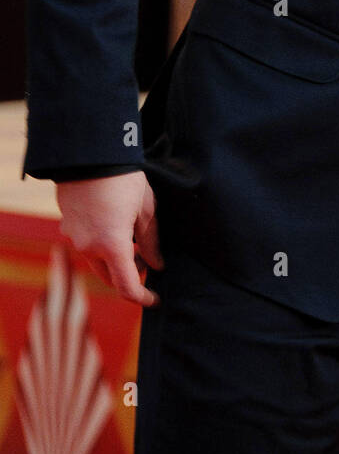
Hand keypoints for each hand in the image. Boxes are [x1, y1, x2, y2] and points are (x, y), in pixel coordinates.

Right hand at [56, 171, 162, 306]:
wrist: (89, 154)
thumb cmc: (124, 179)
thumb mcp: (146, 209)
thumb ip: (150, 241)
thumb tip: (156, 265)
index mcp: (112, 246)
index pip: (127, 287)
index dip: (143, 298)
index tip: (155, 299)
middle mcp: (89, 247)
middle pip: (110, 277)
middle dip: (130, 275)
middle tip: (147, 261)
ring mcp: (74, 237)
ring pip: (97, 260)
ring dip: (115, 259)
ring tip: (133, 238)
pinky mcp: (67, 225)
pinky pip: (86, 243)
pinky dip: (101, 244)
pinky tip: (114, 225)